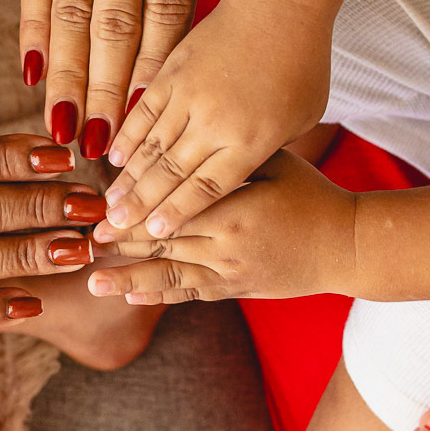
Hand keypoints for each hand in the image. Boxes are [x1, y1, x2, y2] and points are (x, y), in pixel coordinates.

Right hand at [0, 0, 238, 157]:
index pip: (173, 10)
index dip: (162, 73)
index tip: (156, 122)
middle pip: (119, 29)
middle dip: (112, 98)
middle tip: (106, 156)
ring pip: (73, 16)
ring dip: (69, 82)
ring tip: (65, 134)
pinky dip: (33, 31)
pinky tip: (31, 73)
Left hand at [89, 149, 356, 302]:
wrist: (347, 246)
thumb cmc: (312, 194)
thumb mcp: (274, 162)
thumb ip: (228, 156)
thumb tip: (183, 135)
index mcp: (233, 210)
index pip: (170, 210)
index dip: (132, 211)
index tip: (100, 208)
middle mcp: (227, 246)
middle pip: (162, 243)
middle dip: (119, 243)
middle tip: (82, 240)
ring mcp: (230, 272)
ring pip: (171, 275)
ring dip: (129, 279)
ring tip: (93, 280)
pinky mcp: (236, 289)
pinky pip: (192, 294)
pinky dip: (160, 295)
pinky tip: (132, 295)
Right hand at [100, 0, 332, 236]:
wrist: (281, 4)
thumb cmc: (301, 64)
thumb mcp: (301, 119)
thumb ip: (264, 151)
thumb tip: (232, 175)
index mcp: (252, 140)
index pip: (206, 189)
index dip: (176, 213)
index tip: (152, 234)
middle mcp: (216, 122)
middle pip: (170, 174)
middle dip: (139, 207)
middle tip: (111, 230)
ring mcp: (191, 95)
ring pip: (151, 147)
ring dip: (127, 179)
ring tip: (108, 204)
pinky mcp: (173, 70)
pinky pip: (144, 112)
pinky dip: (127, 136)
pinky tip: (113, 156)